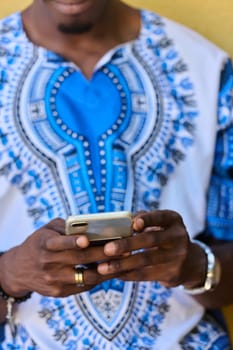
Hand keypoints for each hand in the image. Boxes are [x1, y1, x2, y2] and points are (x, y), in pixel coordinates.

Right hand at [0, 218, 119, 297]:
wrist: (19, 270)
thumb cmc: (39, 243)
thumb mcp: (47, 229)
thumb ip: (66, 226)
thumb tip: (91, 224)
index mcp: (44, 244)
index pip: (58, 243)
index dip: (72, 242)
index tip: (86, 240)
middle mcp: (48, 263)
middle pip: (79, 260)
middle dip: (102, 254)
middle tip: (122, 248)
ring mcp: (53, 280)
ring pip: (85, 277)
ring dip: (106, 269)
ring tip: (121, 261)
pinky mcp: (59, 292)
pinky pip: (83, 287)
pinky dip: (98, 279)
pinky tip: (109, 270)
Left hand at [97, 210, 205, 287]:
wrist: (190, 262)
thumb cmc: (165, 237)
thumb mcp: (161, 224)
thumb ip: (143, 219)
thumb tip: (121, 222)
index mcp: (173, 220)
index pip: (160, 217)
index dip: (148, 220)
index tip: (134, 224)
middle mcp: (178, 236)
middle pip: (150, 240)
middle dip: (127, 244)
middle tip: (107, 249)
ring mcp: (177, 256)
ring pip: (146, 260)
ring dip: (122, 264)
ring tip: (103, 267)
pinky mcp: (172, 274)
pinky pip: (146, 274)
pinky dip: (128, 274)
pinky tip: (115, 274)